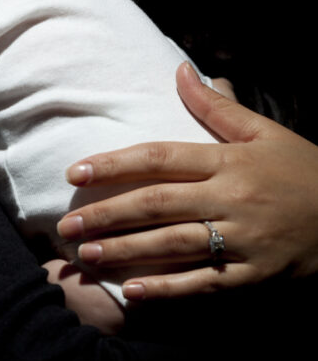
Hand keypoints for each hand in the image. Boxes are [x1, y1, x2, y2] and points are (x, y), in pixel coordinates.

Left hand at [56, 62, 317, 298]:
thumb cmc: (303, 170)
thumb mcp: (263, 132)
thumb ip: (215, 106)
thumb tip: (179, 68)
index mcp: (228, 160)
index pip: (160, 157)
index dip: (114, 164)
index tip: (76, 173)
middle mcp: (231, 198)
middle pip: (157, 203)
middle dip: (108, 213)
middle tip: (67, 223)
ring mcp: (244, 239)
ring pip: (173, 244)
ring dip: (126, 250)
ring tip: (86, 254)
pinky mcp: (256, 274)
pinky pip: (205, 283)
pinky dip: (168, 289)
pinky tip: (132, 292)